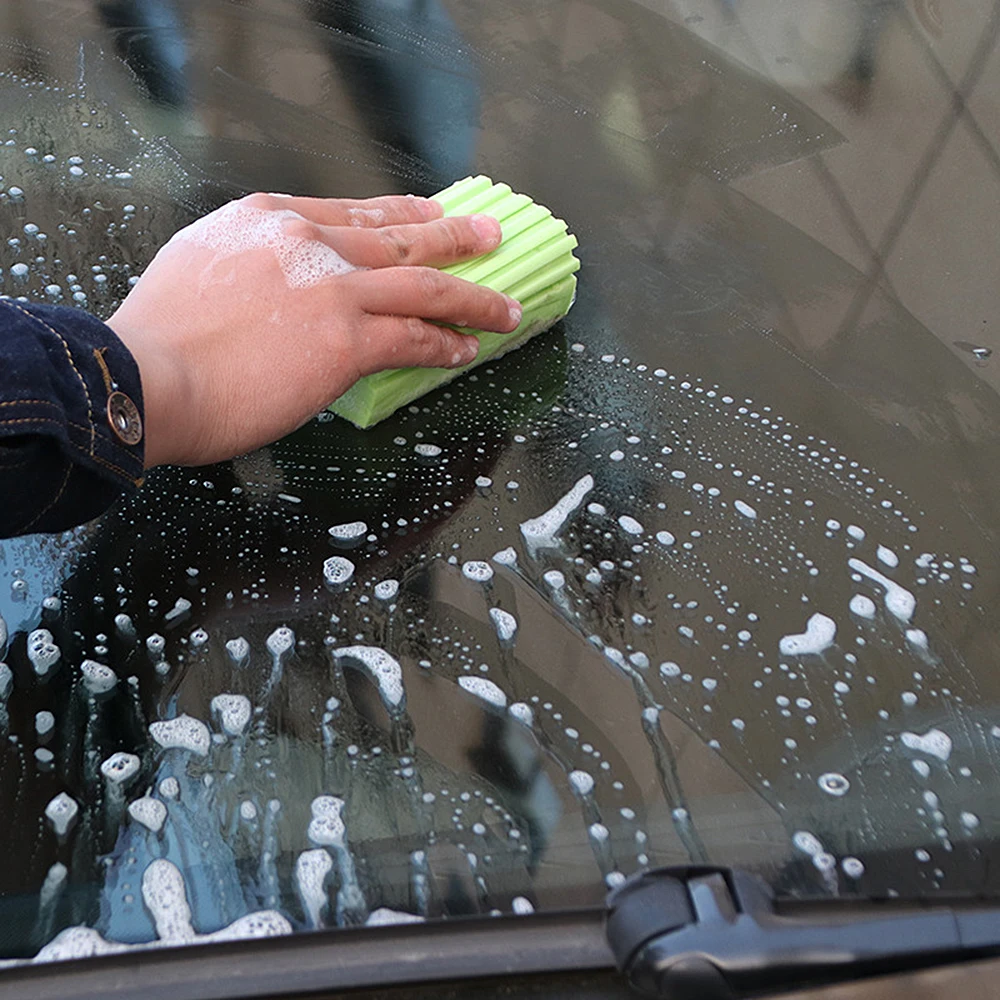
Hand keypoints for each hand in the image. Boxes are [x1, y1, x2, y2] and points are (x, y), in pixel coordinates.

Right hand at [107, 192, 520, 467]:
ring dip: (472, 296)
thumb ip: (253, 266)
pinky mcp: (347, 340)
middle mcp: (309, 244)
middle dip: (453, 235)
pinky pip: (416, 338)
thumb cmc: (161, 339)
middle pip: (400, 235)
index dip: (399, 215)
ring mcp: (333, 289)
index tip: (425, 214)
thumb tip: (281, 291)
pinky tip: (466, 348)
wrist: (146, 376)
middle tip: (487, 233)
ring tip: (503, 306)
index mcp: (268, 221)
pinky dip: (446, 344)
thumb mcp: (202, 267)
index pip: (353, 213)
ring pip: (425, 284)